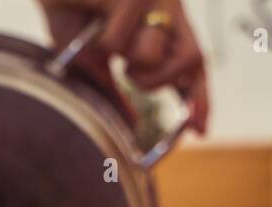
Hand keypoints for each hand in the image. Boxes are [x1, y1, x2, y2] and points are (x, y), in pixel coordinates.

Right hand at [41, 0, 208, 133]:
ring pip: (152, 54)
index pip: (194, 64)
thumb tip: (130, 124)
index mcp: (164, 23)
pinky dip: (97, 40)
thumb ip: (113, 91)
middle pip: (192, 58)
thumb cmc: (70, 14)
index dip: (201, 97)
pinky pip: (118, 40)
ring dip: (121, 58)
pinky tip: (90, 20)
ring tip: (100, 39)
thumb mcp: (93, 61)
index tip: (199, 130)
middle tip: (128, 76)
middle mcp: (167, 7)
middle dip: (158, 81)